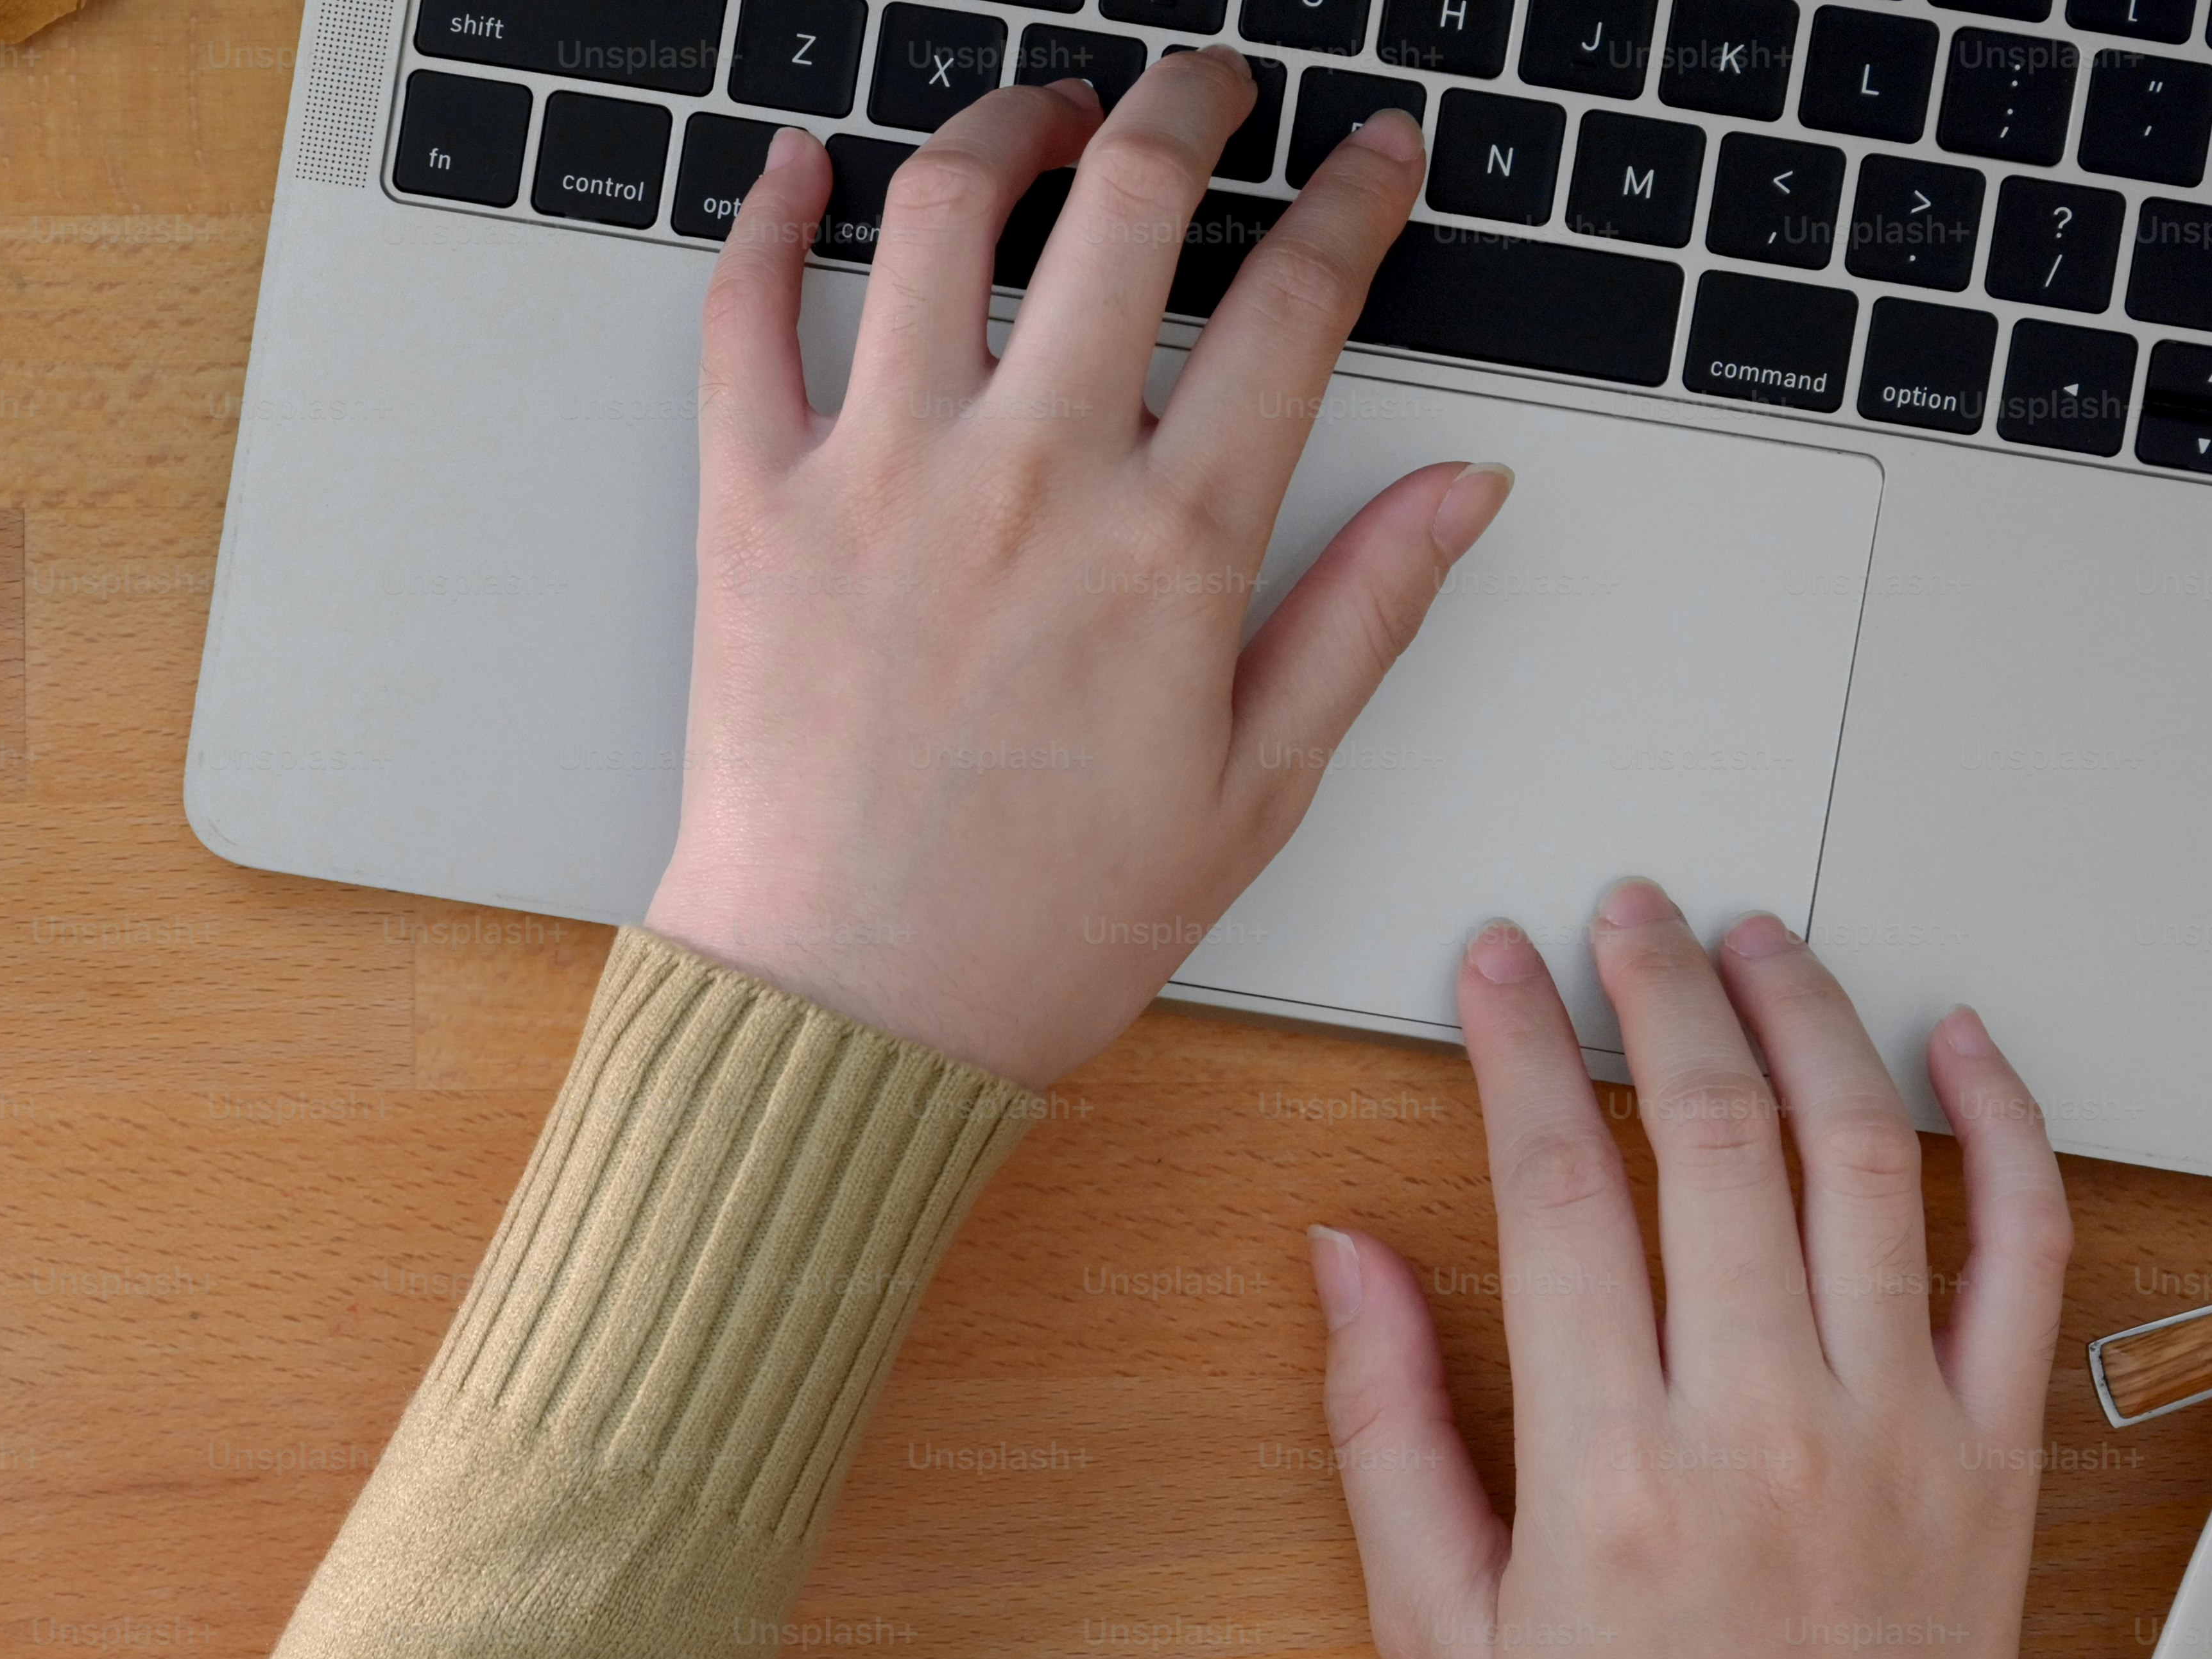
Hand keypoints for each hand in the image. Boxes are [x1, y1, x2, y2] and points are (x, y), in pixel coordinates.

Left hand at [642, 60, 1514, 1089]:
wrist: (850, 1012)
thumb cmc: (1044, 923)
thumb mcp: (1256, 787)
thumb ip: (1365, 614)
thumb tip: (1466, 491)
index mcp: (1172, 546)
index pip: (1294, 301)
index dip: (1352, 200)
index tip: (1371, 159)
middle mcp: (1030, 479)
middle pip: (1123, 201)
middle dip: (1187, 105)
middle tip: (1207, 87)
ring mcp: (881, 477)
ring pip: (941, 213)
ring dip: (1003, 125)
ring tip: (1043, 114)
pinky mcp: (755, 505)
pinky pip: (746, 315)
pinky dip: (771, 216)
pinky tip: (801, 167)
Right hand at [1310, 881, 2072, 1658]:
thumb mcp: (1439, 1634)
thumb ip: (1384, 1429)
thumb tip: (1347, 1255)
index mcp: (1608, 1469)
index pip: (1557, 1185)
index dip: (1519, 1047)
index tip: (1496, 967)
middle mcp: (1764, 1423)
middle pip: (1712, 1133)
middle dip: (1658, 990)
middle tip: (1622, 918)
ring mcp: (1901, 1427)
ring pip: (1866, 1154)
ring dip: (1809, 1017)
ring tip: (1756, 943)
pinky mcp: (2001, 1450)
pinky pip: (2026, 1250)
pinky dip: (2005, 1126)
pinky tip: (1961, 1045)